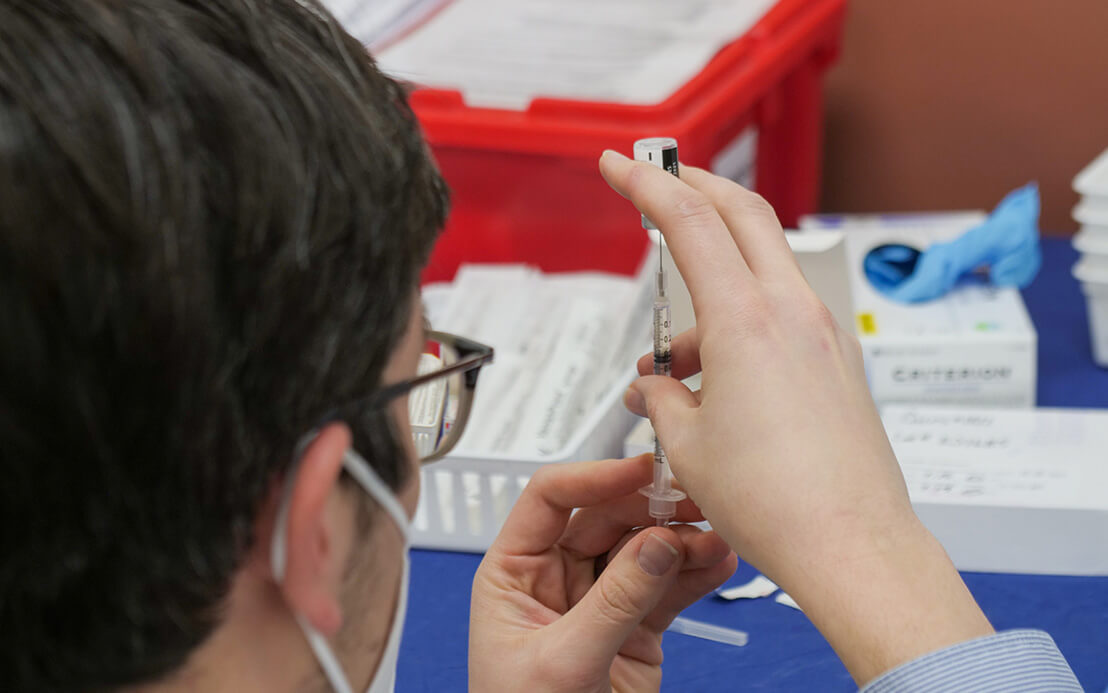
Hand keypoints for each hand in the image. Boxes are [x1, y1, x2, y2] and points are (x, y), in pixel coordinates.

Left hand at [469, 455, 735, 691]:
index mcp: (514, 572)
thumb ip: (613, 601)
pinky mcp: (635, 628)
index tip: (640, 470)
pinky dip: (696, 574)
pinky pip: (667, 588)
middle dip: (652, 509)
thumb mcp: (562, 662)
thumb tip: (655, 542)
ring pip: (644, 550)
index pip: (550, 499)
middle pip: (606, 516)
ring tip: (716, 539)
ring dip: (682, 540)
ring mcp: (598, 601)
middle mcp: (555, 577)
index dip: (594, 477)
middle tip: (694, 503)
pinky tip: (719, 563)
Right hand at [598, 151, 992, 684]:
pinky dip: (740, 327)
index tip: (618, 165)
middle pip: (743, 213)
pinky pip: (780, 318)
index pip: (688, 219)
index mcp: (746, 319)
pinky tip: (713, 385)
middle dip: (694, 188)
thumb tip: (654, 389)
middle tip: (657, 184)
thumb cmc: (775, 501)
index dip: (646, 183)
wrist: (850, 544)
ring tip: (668, 369)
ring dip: (709, 292)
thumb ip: (661, 399)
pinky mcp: (837, 363)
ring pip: (760, 272)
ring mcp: (823, 334)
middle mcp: (792, 312)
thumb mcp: (687, 445)